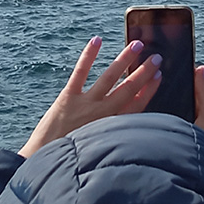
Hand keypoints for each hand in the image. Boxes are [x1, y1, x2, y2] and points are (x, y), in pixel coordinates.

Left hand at [18, 37, 162, 157]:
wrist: (44, 162)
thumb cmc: (71, 157)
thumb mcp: (98, 147)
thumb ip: (111, 132)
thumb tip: (125, 117)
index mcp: (111, 128)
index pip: (137, 105)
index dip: (149, 89)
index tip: (158, 75)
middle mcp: (101, 115)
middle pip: (128, 89)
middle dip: (143, 72)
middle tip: (156, 57)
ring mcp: (85, 105)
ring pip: (109, 77)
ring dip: (124, 60)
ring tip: (136, 45)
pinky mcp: (67, 98)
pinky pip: (80, 72)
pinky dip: (89, 55)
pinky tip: (97, 40)